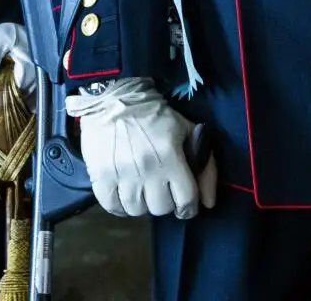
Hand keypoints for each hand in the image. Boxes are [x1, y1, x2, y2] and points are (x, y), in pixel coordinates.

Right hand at [65, 77, 216, 218]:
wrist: (116, 99)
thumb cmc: (155, 115)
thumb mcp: (187, 130)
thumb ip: (206, 164)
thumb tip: (209, 202)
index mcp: (169, 156)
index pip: (186, 200)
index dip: (190, 207)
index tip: (187, 204)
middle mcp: (146, 169)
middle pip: (161, 208)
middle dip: (166, 201)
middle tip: (163, 189)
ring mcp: (121, 174)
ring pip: (137, 211)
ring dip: (144, 204)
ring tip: (144, 189)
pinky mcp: (100, 176)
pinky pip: (113, 207)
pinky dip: (121, 206)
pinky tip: (126, 194)